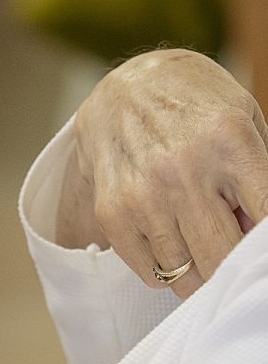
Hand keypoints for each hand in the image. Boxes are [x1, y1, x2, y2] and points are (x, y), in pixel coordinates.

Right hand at [57, 49, 267, 297]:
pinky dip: (164, 271)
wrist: (123, 90)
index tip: (255, 251)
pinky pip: (148, 271)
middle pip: (220, 257)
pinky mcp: (112, 213)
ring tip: (198, 250)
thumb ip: (259, 180)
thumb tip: (255, 240)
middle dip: (230, 267)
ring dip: (197, 272)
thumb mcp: (243, 122)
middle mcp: (182, 169)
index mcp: (228, 141)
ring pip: (183, 273)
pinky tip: (170, 247)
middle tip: (228, 256)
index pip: (264, 219)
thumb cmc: (193, 107)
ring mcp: (142, 194)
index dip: (261, 247)